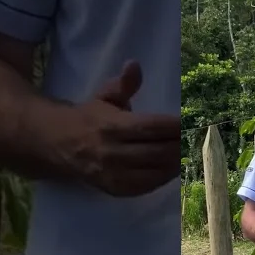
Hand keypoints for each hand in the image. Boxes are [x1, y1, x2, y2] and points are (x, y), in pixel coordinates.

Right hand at [55, 60, 181, 196]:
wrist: (60, 144)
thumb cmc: (91, 117)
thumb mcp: (105, 96)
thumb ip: (123, 83)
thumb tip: (134, 64)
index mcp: (111, 126)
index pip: (150, 127)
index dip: (174, 126)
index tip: (190, 122)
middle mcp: (112, 152)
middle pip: (157, 152)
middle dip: (179, 145)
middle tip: (194, 139)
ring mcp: (114, 174)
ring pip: (155, 172)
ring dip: (176, 162)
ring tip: (187, 151)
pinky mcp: (115, 189)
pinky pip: (147, 187)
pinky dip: (163, 177)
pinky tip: (172, 167)